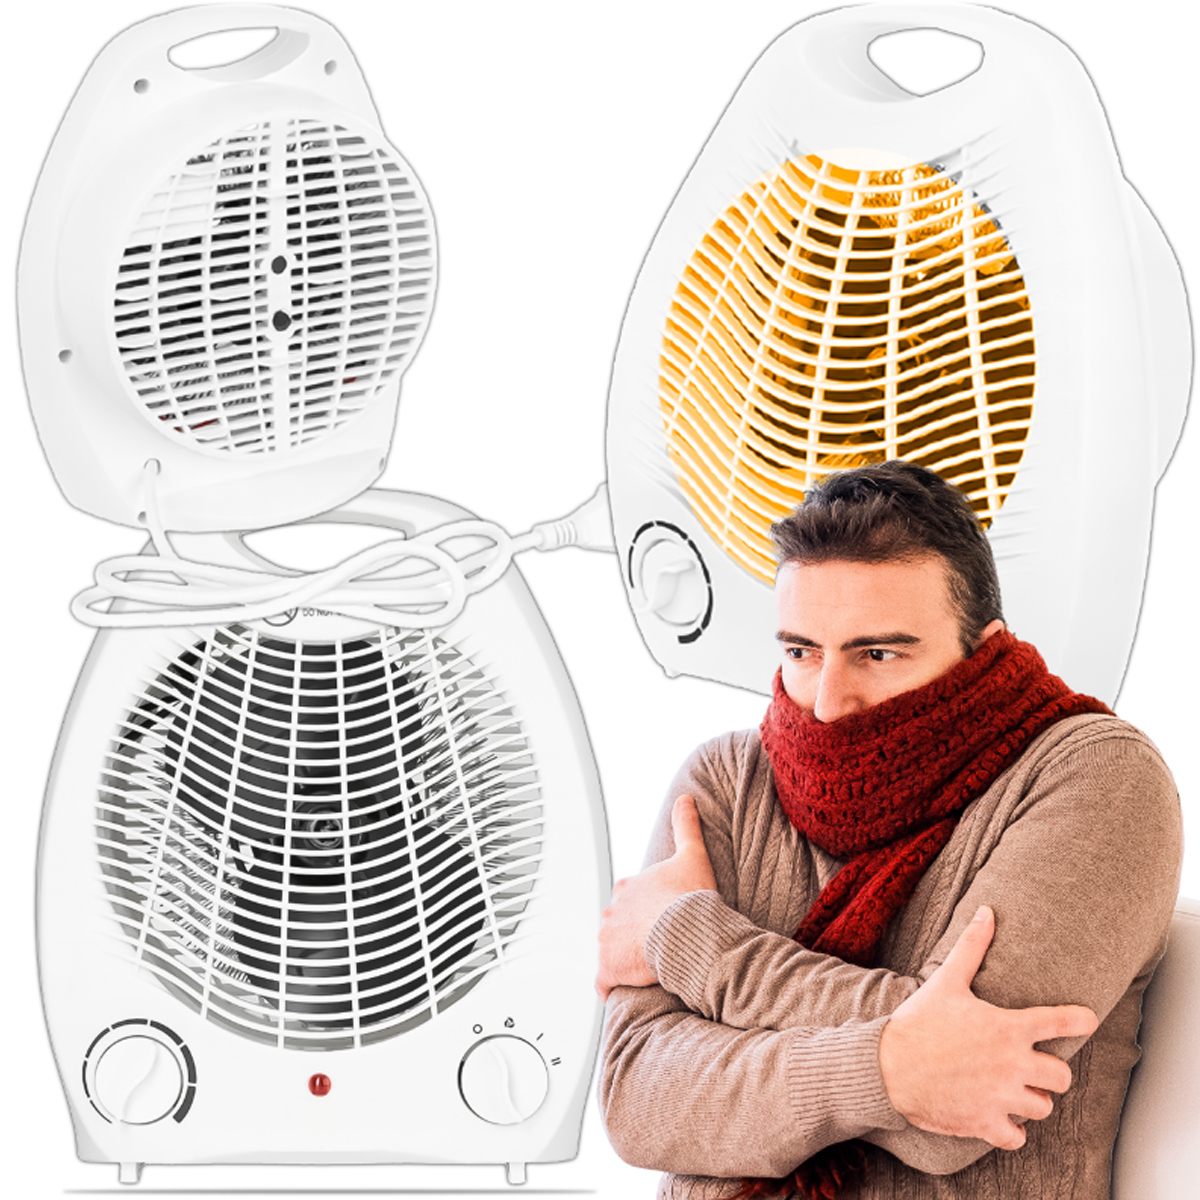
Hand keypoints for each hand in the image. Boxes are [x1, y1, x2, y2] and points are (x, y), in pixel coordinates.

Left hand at [596, 794, 717, 1000]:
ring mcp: (606, 940)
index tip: (660, 919)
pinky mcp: (608, 968)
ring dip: (622, 960)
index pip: (629, 899)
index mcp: (627, 887)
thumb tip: (685, 798)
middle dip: (631, 935)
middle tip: (656, 946)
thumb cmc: (691, 896)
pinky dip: (612, 987)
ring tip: (646, 969)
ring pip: (610, 952)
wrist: (687, 930)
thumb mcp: (692, 854)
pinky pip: (604, 983)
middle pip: (617, 925)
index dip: (645, 910)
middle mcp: (611, 911)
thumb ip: (686, 825)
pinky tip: (625, 990)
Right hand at [878, 905, 1098, 1149]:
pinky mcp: (985, 1123)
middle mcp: (1012, 1064)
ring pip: (1043, 1106)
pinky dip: (1013, 1130)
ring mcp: (1001, 1097)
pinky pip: (1017, 1137)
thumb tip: (988, 911)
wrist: (887, 1067)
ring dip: (1033, 1099)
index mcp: (1008, 1028)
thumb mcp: (946, 981)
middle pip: (1062, 1076)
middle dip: (1051, 1071)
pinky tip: (1002, 1118)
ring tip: (1016, 1090)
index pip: (1061, 1022)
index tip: (1088, 1019)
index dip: (1080, 1019)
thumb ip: (972, 947)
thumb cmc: (918, 1022)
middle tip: (1034, 1065)